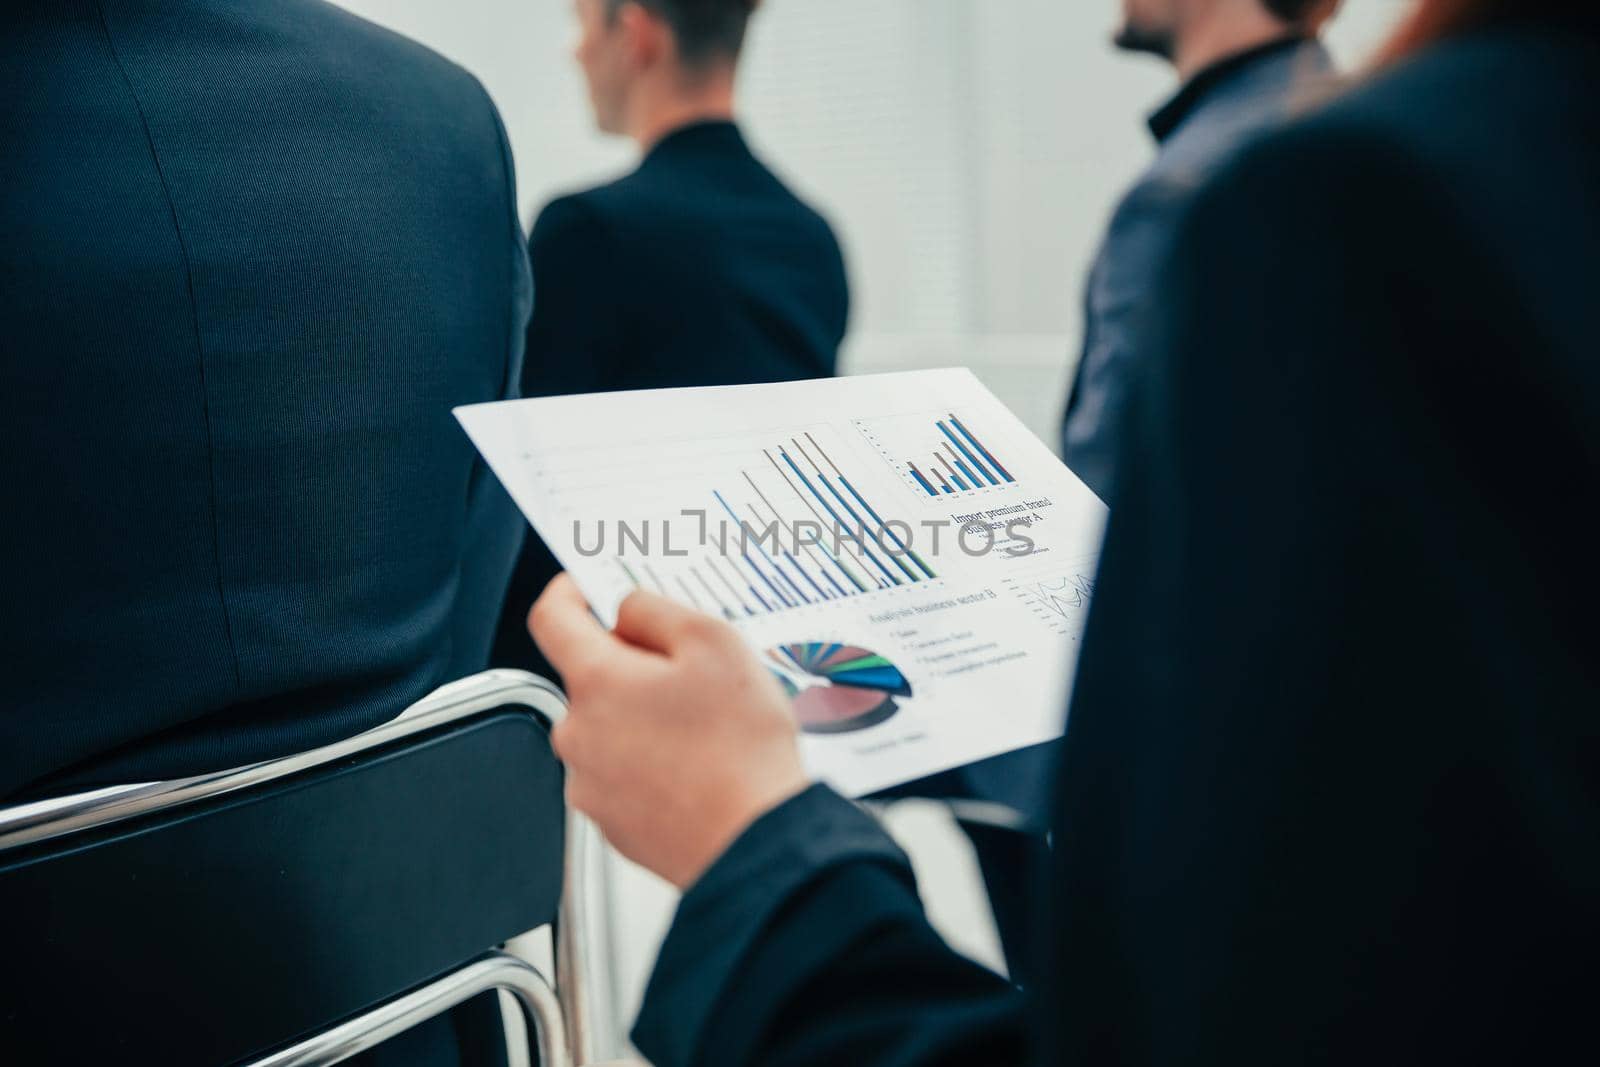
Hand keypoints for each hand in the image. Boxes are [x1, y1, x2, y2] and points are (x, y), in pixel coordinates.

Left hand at [528, 574, 810, 888]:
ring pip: (610, 728)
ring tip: (706, 730)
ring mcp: (591, 785)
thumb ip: (658, 611)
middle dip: (634, 667)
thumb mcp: (716, 644)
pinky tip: (699, 767)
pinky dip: (653, 763)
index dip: (569, 592)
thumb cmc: (740, 753)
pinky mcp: (612, 823)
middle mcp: (579, 735)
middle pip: (591, 678)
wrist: (756, 844)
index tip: (588, 588)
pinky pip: (623, 774)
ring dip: (645, 718)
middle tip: (692, 673)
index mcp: (596, 683)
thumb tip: (628, 608)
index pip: (551, 619)